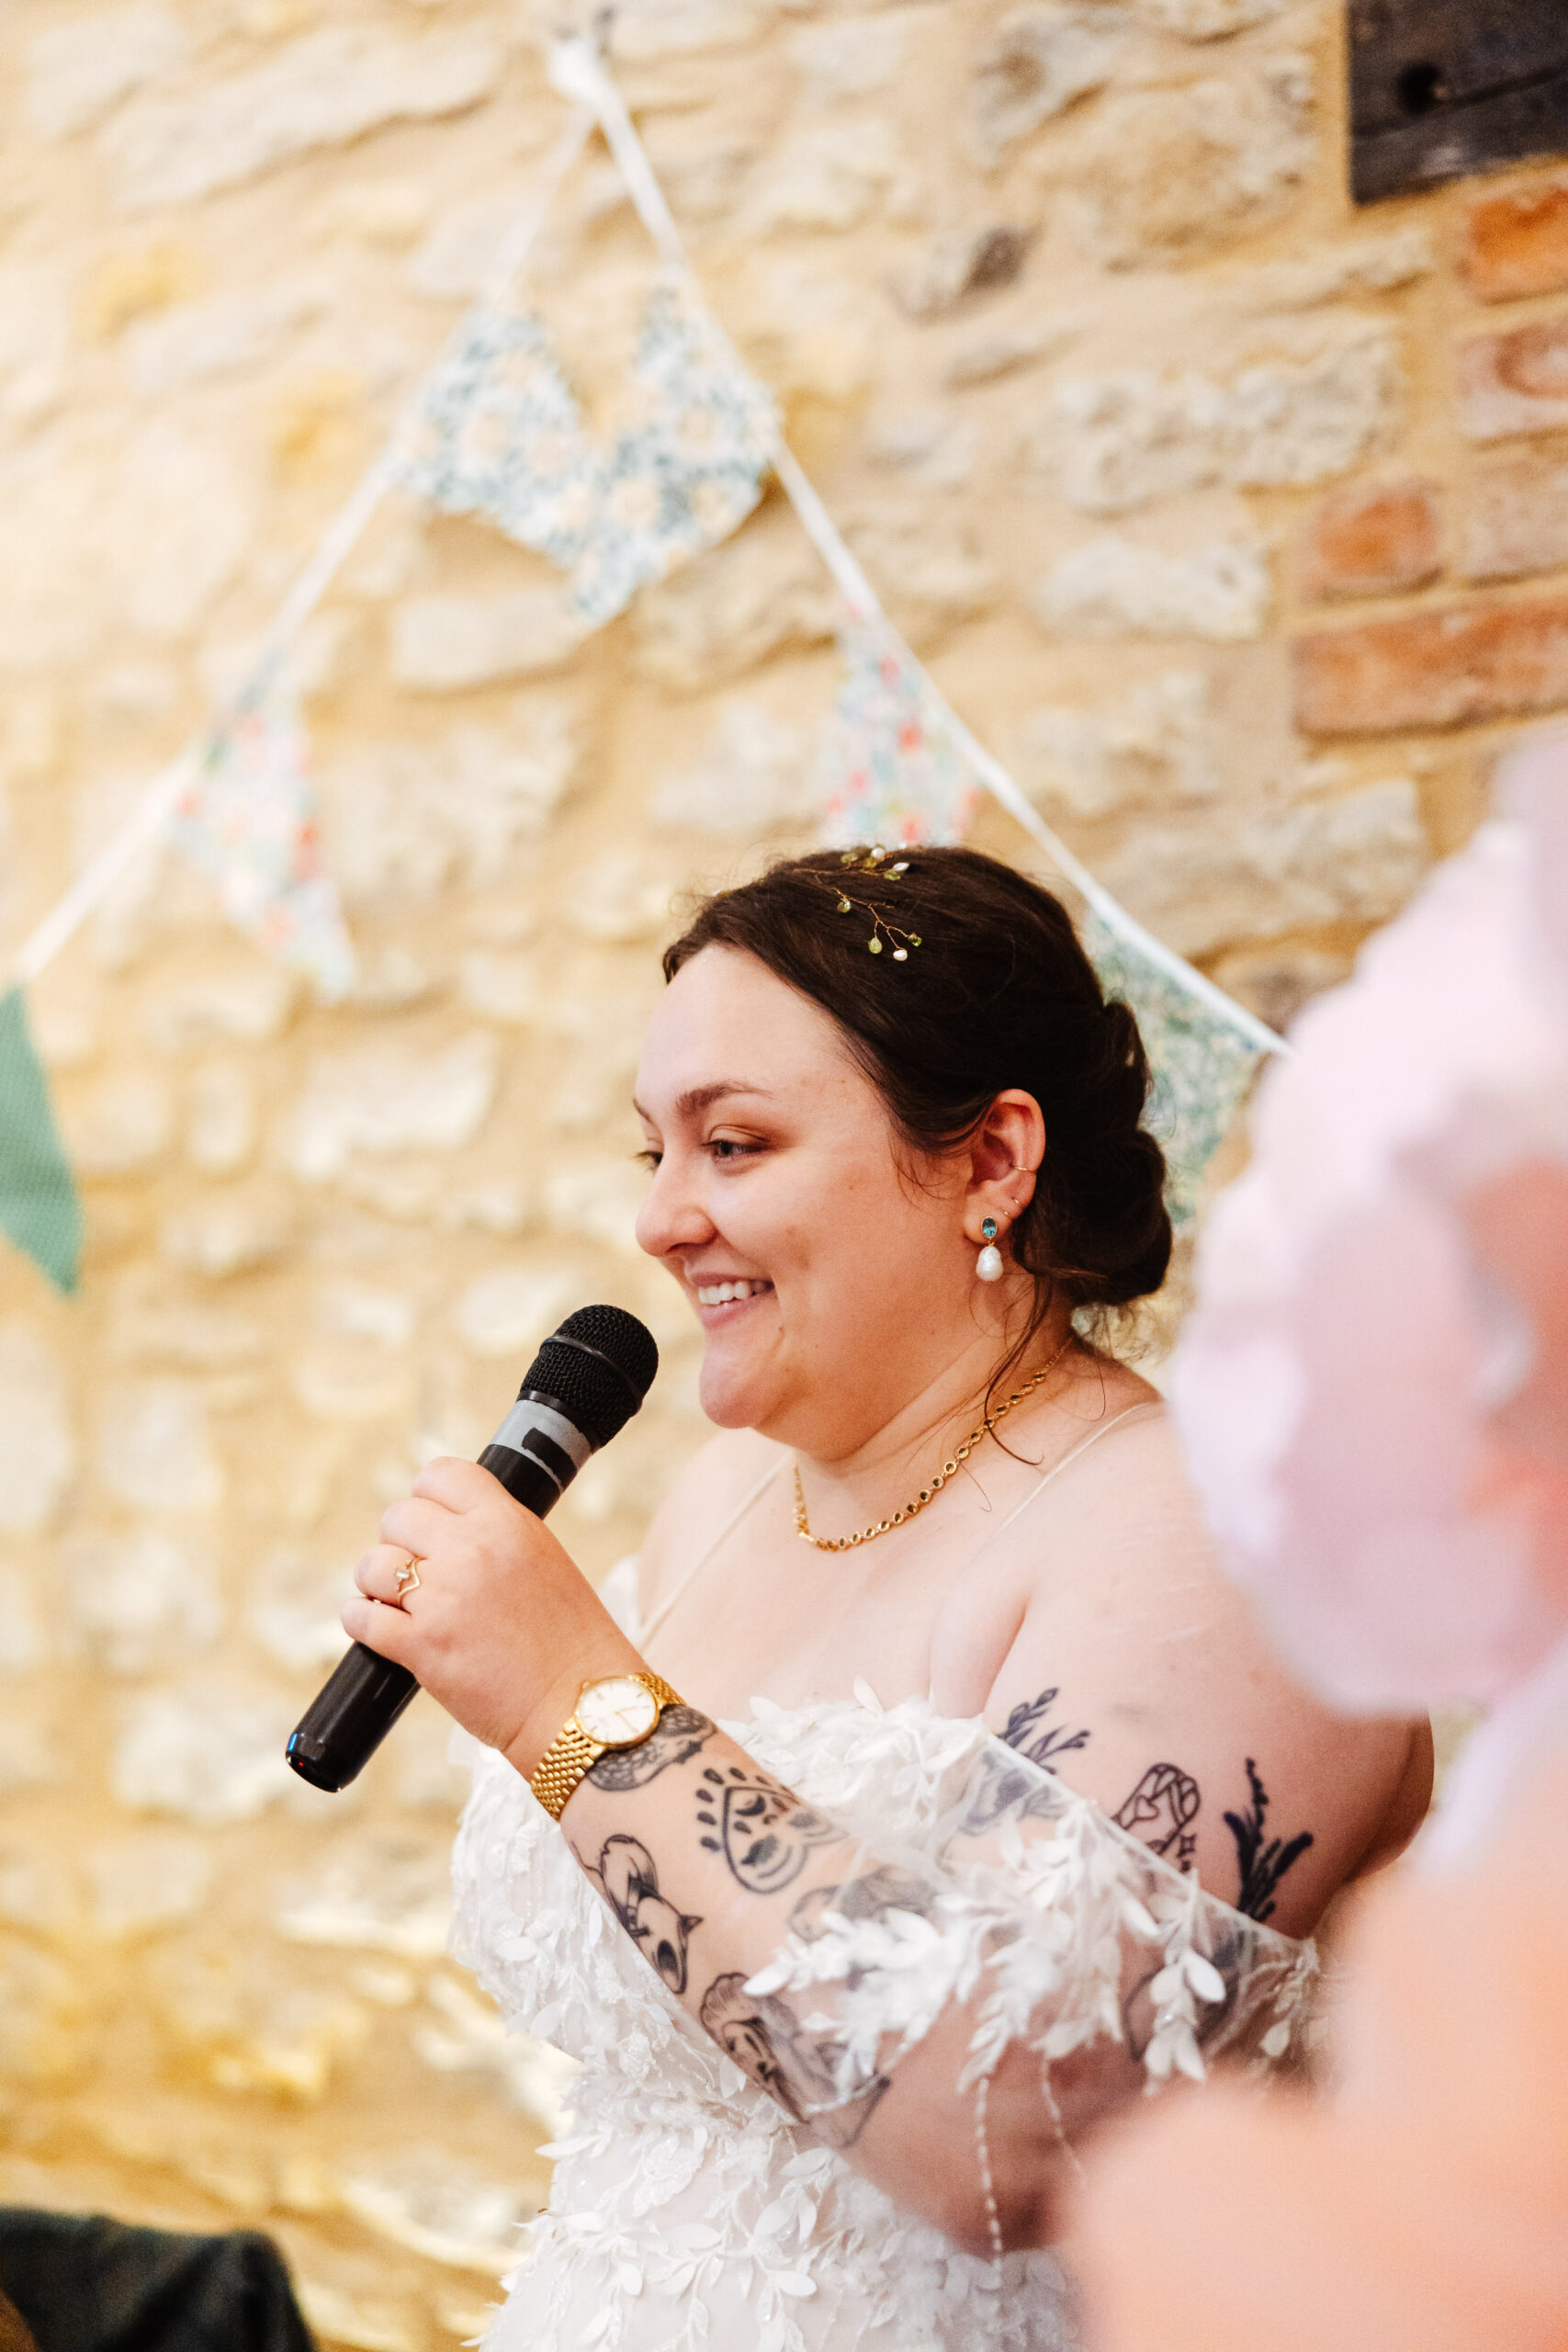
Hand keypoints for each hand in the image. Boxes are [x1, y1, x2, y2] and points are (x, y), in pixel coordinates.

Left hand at [341, 1458, 642, 1775]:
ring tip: (398, 1603)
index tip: (429, 1522)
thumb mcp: (545, 1562)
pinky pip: (361, 1618)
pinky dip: (362, 1622)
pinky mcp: (421, 1645)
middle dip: (400, 1543)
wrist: (581, 1706)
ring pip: (372, 1566)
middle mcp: (472, 1550)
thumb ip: (497, 1538)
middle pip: (398, 1516)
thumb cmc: (570, 1642)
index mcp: (508, 1523)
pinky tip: (379, 1629)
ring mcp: (443, 1598)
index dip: (426, 1498)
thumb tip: (443, 1532)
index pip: (440, 1475)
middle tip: (416, 1572)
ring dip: (378, 1585)